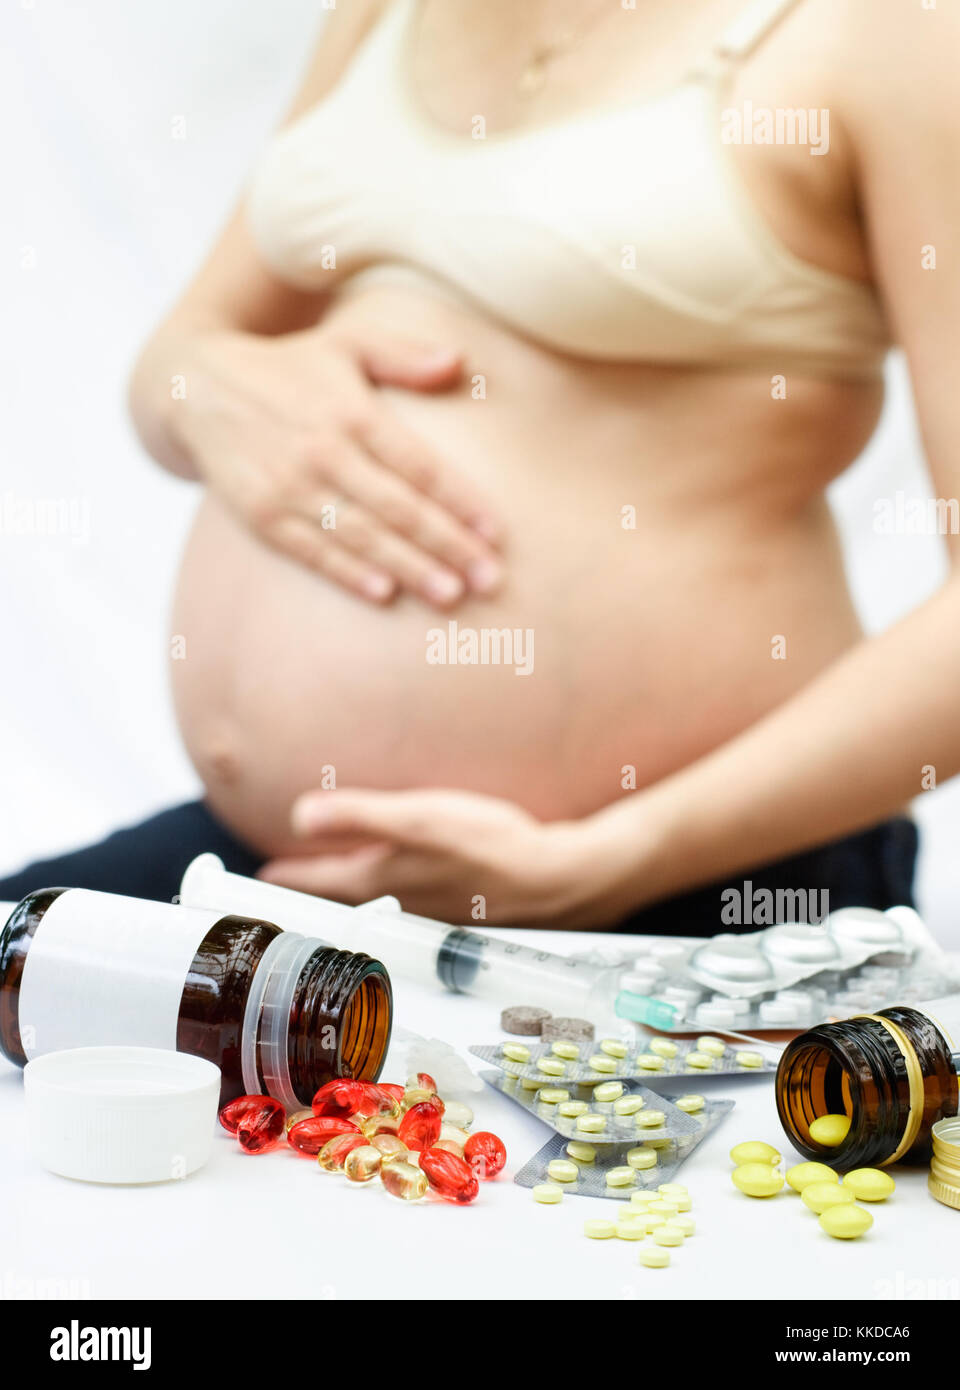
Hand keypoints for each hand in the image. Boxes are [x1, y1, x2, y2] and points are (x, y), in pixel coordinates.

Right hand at [170, 324, 502, 607]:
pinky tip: (383, 593)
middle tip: (490, 579)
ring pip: (362, 536)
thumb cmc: (290, 369)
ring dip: (409, 568)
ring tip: (451, 594)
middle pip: (399, 508)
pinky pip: (312, 551)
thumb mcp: (345, 345)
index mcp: (352, 411)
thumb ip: (403, 354)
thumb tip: (458, 360)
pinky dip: (347, 573)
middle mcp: (323, 451)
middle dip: (449, 546)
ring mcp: (289, 487)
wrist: (196, 388)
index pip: (419, 464)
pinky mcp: (261, 515)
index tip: (497, 532)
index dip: (461, 500)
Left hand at [257, 788, 635, 926]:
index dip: (285, 878)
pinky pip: (403, 901)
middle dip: (310, 890)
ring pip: (370, 903)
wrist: (559, 878)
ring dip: (345, 895)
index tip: (261, 878)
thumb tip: (299, 815)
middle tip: (287, 882)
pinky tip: (401, 881)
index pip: (315, 883)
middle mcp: (398, 903)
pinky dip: (386, 894)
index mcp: (380, 880)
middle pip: (338, 899)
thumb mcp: (420, 818)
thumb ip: (359, 816)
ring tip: (331, 881)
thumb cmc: (492, 846)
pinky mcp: (455, 907)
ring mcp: (427, 911)